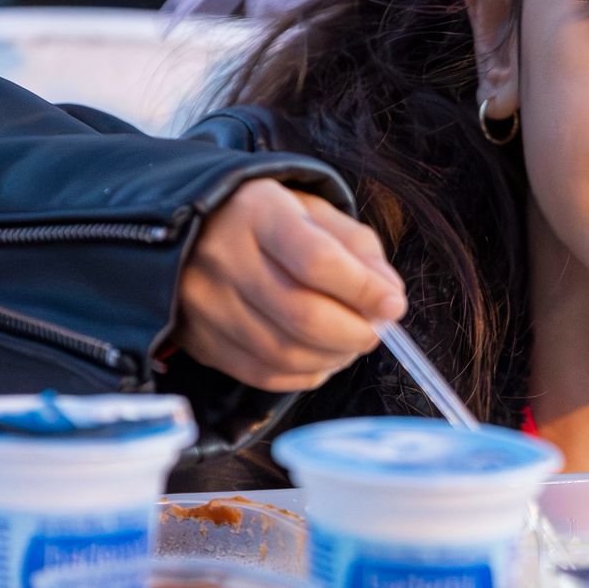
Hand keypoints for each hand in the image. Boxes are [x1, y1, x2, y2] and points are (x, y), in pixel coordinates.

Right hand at [175, 179, 406, 390]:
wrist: (196, 231)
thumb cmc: (270, 221)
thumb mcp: (317, 214)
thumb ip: (360, 251)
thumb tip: (389, 299)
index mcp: (257, 213)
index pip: (317, 261)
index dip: (362, 290)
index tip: (392, 304)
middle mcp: (222, 258)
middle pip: (302, 315)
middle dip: (354, 332)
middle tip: (375, 331)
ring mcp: (205, 304)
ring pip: (284, 353)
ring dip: (333, 357)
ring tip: (350, 343)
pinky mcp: (200, 341)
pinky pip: (263, 374)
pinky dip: (304, 373)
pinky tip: (320, 357)